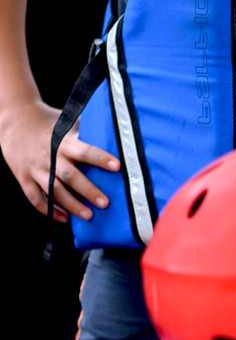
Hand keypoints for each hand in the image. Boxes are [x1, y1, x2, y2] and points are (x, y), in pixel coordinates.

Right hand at [0, 100, 117, 221]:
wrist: (14, 122)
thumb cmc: (49, 125)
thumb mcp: (67, 124)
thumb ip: (87, 131)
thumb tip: (117, 135)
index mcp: (63, 141)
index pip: (84, 150)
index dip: (100, 158)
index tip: (117, 166)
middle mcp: (49, 156)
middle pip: (69, 176)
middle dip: (88, 190)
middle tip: (105, 203)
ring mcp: (35, 168)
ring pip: (54, 190)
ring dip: (71, 204)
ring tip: (89, 216)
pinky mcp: (24, 177)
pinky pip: (35, 197)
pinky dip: (49, 210)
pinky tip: (64, 218)